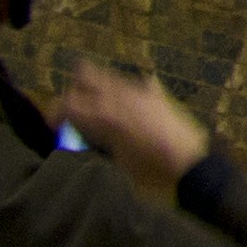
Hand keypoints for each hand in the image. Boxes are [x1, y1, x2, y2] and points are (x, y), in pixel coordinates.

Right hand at [55, 64, 208, 195]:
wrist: (190, 165)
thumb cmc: (148, 173)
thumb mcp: (113, 162)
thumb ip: (95, 143)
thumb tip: (82, 136)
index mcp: (102, 117)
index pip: (66, 102)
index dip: (56, 113)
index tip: (57, 126)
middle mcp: (117, 97)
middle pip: (84, 73)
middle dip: (76, 89)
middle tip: (76, 109)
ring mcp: (139, 90)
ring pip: (109, 75)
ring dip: (99, 87)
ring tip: (100, 107)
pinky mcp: (157, 93)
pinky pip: (135, 83)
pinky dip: (125, 92)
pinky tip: (128, 108)